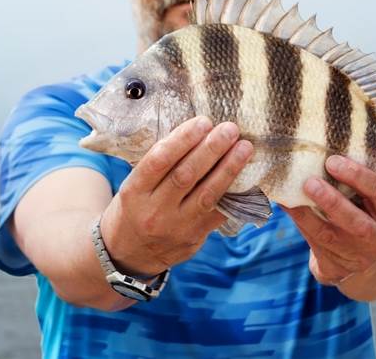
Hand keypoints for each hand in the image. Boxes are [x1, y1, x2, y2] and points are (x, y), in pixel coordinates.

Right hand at [99, 116, 252, 276]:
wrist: (128, 254)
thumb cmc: (134, 208)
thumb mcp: (134, 186)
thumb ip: (159, 165)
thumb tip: (196, 133)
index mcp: (134, 192)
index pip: (159, 160)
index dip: (183, 139)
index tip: (203, 122)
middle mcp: (154, 211)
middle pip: (186, 175)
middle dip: (211, 149)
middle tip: (229, 129)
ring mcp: (175, 227)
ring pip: (207, 194)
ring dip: (229, 168)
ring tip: (244, 148)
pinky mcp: (194, 238)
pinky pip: (218, 213)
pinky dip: (234, 194)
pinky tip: (247, 176)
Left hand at [283, 155, 375, 285]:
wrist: (366, 255)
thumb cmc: (363, 211)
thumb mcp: (369, 197)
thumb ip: (355, 178)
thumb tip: (321, 144)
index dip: (358, 176)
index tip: (333, 160)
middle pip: (357, 223)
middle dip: (333, 202)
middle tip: (310, 182)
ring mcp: (357, 256)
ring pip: (331, 237)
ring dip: (308, 216)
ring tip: (290, 196)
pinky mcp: (337, 268)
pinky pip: (314, 247)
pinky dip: (299, 225)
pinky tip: (285, 207)